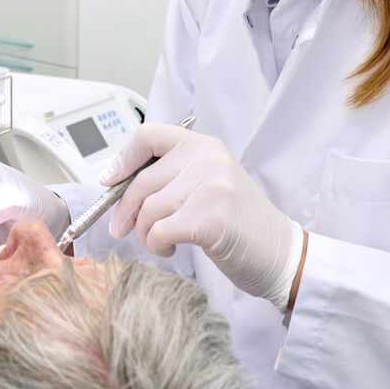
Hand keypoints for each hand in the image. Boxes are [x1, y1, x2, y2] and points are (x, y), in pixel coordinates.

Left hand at [103, 122, 303, 308]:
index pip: (149, 135)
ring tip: (161, 241)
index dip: (122, 158)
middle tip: (122, 229)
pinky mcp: (210, 218)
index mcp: (205, 146)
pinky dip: (156, 245)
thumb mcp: (209, 183)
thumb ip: (174, 175)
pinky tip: (170, 248)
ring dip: (146, 233)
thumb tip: (119, 182)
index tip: (109, 180)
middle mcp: (208, 159)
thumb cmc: (239, 223)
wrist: (281, 253)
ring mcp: (211, 187)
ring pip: (148, 210)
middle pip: (142, 181)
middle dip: (126, 210)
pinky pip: (159, 231)